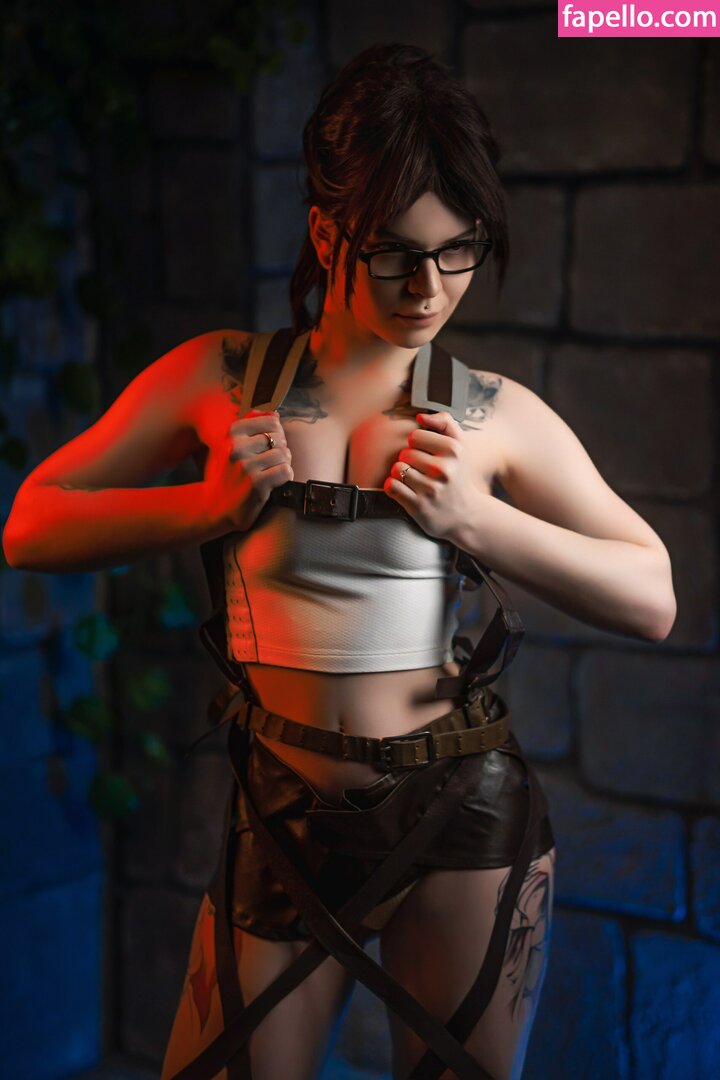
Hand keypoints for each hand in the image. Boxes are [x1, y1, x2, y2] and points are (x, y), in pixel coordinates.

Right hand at [202, 410, 292, 530]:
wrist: (214, 507)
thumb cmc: (226, 474)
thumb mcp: (229, 446)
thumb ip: (250, 427)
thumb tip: (275, 413)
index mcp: (231, 434)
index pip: (272, 421)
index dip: (277, 433)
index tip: (269, 445)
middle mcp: (237, 448)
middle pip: (280, 438)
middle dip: (280, 450)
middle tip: (270, 463)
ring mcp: (246, 467)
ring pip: (284, 454)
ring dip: (283, 464)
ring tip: (272, 472)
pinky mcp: (256, 485)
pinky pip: (286, 471)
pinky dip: (285, 477)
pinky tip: (275, 482)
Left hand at [383, 411, 481, 542]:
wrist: (466, 515)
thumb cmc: (458, 476)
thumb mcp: (460, 447)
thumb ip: (445, 423)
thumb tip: (419, 416)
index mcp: (454, 450)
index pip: (415, 436)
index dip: (417, 444)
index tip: (426, 453)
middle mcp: (443, 470)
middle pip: (404, 453)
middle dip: (409, 460)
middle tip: (421, 470)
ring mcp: (430, 490)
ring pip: (396, 469)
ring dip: (401, 474)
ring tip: (414, 480)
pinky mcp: (418, 506)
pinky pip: (391, 486)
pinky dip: (393, 487)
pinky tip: (405, 489)